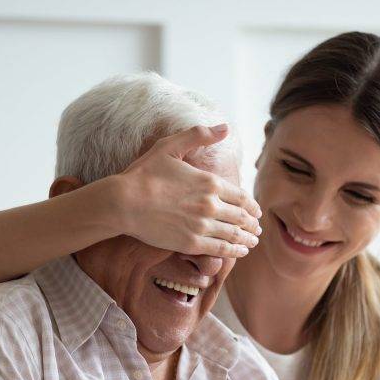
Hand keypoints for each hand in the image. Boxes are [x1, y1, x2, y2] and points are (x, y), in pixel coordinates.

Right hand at [115, 124, 262, 258]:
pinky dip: (235, 250)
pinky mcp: (191, 243)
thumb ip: (198, 136)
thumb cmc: (143, 173)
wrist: (123, 202)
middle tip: (256, 229)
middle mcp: (211, 204)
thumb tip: (224, 128)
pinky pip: (221, 249)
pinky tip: (240, 251)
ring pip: (234, 234)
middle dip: (252, 224)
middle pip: (241, 217)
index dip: (252, 206)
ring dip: (247, 238)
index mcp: (209, 182)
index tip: (256, 212)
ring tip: (251, 242)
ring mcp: (202, 225)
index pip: (241, 197)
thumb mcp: (170, 146)